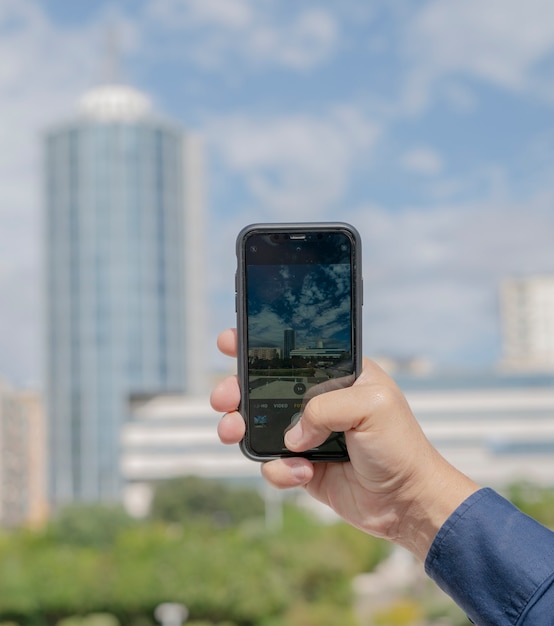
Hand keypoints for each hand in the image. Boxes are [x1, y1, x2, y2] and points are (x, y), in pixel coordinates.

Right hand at [211, 328, 479, 560]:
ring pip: (258, 425)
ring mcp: (307, 434)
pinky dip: (280, 470)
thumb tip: (292, 436)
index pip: (292, 353)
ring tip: (233, 432)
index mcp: (336, 376)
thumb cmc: (400, 446)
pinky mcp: (302, 466)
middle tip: (223, 398)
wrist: (407, 503)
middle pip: (264, 388)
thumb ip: (324, 408)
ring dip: (240, 427)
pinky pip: (272, 464)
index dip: (259, 346)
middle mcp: (317, 402)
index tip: (230, 343)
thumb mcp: (372, 407)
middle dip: (236, 389)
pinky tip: (304, 474)